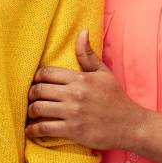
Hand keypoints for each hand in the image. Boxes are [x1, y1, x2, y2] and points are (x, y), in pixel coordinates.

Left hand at [26, 30, 143, 150]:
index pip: (46, 73)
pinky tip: (31, 131)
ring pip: (38, 108)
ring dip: (30, 112)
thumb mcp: (104, 73)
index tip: (35, 83)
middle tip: (30, 99)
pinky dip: (34, 130)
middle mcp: (75, 94)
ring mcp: (73, 112)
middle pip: (38, 90)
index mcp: (80, 78)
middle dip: (30, 95)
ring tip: (31, 114)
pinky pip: (45, 128)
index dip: (35, 78)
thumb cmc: (116, 98)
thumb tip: (82, 31)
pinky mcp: (73, 130)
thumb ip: (88, 55)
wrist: (131, 125)